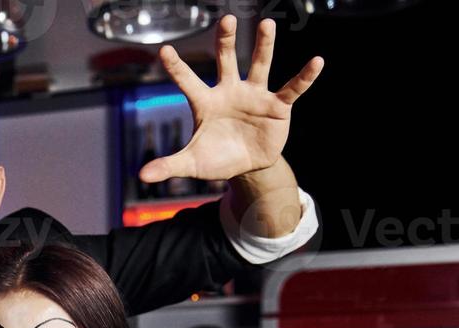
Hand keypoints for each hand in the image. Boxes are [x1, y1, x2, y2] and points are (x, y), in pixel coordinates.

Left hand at [141, 15, 323, 186]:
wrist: (246, 167)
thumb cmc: (216, 159)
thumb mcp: (191, 163)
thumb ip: (168, 165)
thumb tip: (141, 176)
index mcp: (206, 103)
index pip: (188, 81)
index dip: (176, 67)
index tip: (164, 50)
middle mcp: (230, 92)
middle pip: (226, 60)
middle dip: (225, 41)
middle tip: (226, 19)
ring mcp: (255, 96)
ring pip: (259, 65)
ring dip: (264, 46)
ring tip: (267, 24)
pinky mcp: (277, 106)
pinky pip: (292, 88)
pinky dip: (305, 77)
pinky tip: (317, 61)